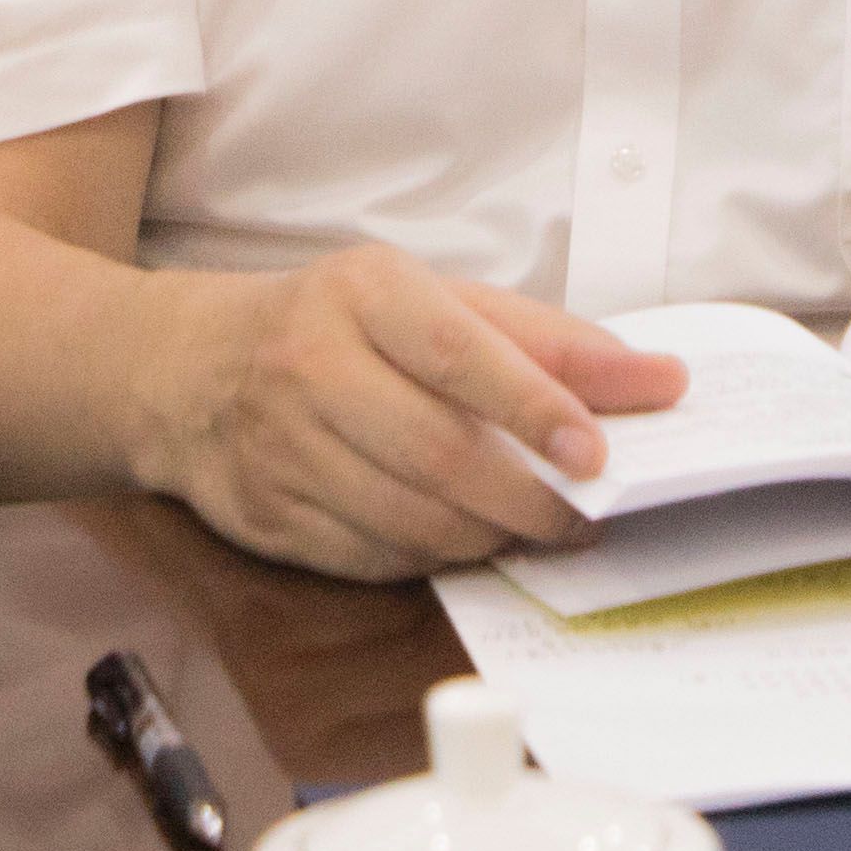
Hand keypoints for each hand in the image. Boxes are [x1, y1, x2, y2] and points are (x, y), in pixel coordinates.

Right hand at [129, 245, 688, 582]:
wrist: (188, 368)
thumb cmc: (339, 325)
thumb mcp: (436, 301)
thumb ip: (548, 341)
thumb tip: (661, 382)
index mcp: (364, 292)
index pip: (462, 354)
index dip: (538, 408)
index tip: (599, 452)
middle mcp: (311, 363)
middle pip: (441, 453)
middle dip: (529, 499)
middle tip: (585, 517)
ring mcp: (281, 446)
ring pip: (412, 518)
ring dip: (490, 536)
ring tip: (533, 527)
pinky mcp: (268, 515)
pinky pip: (374, 557)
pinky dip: (433, 558)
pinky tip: (461, 538)